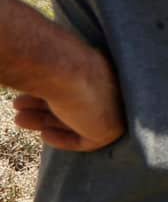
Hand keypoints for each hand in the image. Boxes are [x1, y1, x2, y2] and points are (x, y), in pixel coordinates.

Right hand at [11, 47, 125, 151]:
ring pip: (78, 119)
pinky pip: (88, 140)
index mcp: (99, 66)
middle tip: (18, 106)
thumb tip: (34, 74)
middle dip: (44, 107)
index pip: (78, 86)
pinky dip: (65, 139)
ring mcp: (115, 107)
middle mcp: (109, 84)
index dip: (53, 93)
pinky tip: (44, 134)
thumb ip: (52, 74)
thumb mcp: (51, 65)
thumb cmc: (54, 62)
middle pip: (76, 103)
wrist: (64, 68)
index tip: (29, 94)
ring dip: (46, 121)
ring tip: (19, 119)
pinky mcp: (112, 129)